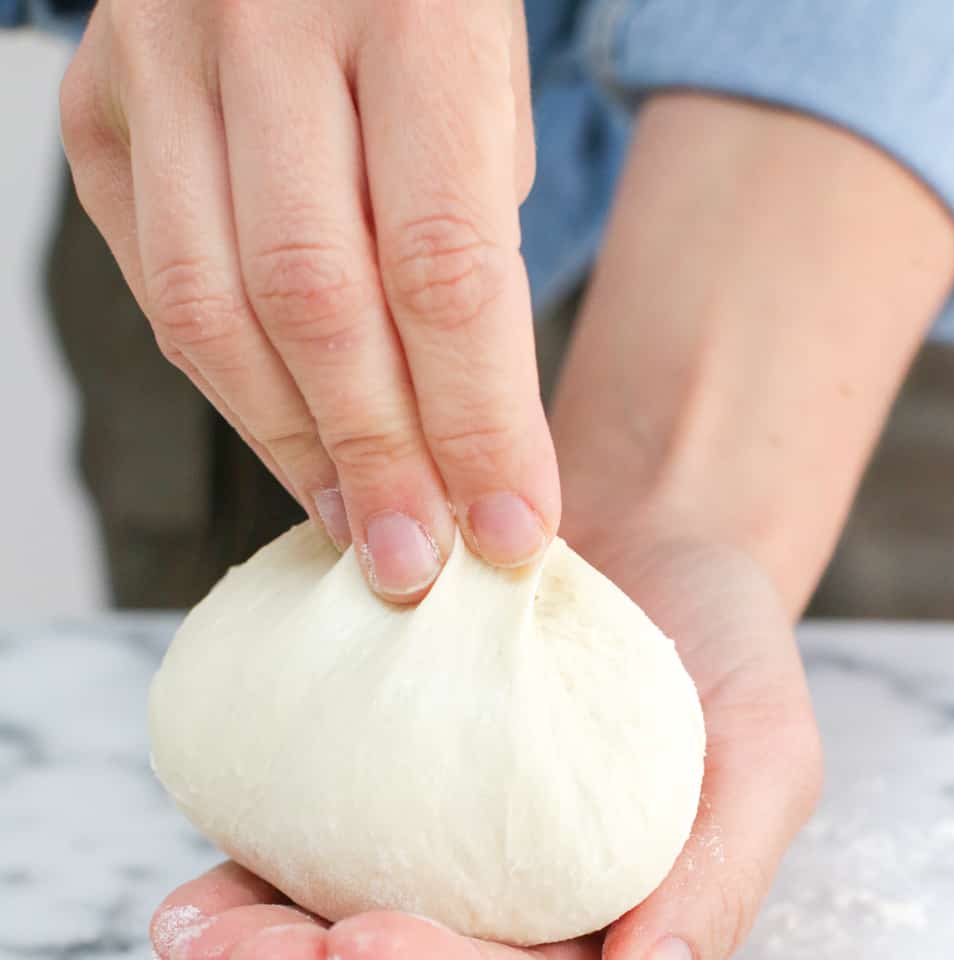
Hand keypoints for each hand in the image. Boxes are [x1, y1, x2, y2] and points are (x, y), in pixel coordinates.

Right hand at [60, 0, 557, 599]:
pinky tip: (292, 443)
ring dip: (292, 449)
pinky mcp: (96, 104)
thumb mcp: (489, 85)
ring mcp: (158, 58)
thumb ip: (473, 242)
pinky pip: (157, 287)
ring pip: (212, 312)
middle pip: (316, 305)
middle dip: (378, 460)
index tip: (515, 529)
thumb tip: (463, 443)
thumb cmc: (419, 1)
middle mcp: (264, 21)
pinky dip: (232, 388)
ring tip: (358, 527)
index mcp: (413, 5)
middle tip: (419, 567)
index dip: (479, 424)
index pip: (443, 267)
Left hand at [150, 529, 820, 959]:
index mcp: (608, 944)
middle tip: (255, 959)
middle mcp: (515, 934)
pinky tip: (186, 896)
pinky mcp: (374, 819)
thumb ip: (716, 884)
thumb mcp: (764, 758)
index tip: (368, 943)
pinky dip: (240, 891)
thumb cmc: (720, 652)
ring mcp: (437, 881)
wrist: (649, 543)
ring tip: (192, 939)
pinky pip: (301, 873)